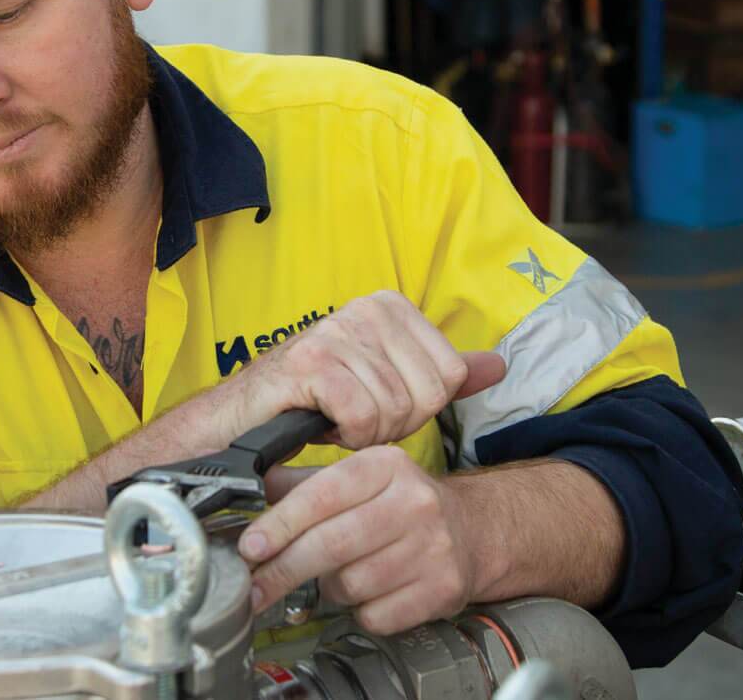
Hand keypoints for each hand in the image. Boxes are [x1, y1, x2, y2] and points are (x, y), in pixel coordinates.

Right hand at [233, 291, 506, 449]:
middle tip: (354, 417)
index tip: (378, 404)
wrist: (243, 421)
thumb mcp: (388, 382)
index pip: (450, 375)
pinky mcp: (310, 363)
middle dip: (394, 423)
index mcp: (390, 307)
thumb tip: (498, 365)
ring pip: (394, 409)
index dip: (419, 407)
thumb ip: (444, 373)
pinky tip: (322, 424)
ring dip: (364, 432)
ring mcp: (336, 332)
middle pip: (427, 394)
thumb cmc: (313, 402)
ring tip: (333, 418)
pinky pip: (362, 415)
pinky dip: (345, 435)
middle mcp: (365, 309)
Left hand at [239, 446, 486, 634]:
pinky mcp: (441, 588)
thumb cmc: (401, 505)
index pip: (322, 494)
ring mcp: (433, 547)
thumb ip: (303, 483)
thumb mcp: (357, 478)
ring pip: (350, 584)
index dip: (280, 524)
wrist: (470, 531)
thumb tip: (250, 486)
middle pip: (331, 544)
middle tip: (257, 587)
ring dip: (332, 588)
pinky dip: (363, 611)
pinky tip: (373, 591)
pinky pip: (375, 614)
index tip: (250, 548)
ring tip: (342, 574)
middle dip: (284, 570)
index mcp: (386, 466)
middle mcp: (414, 502)